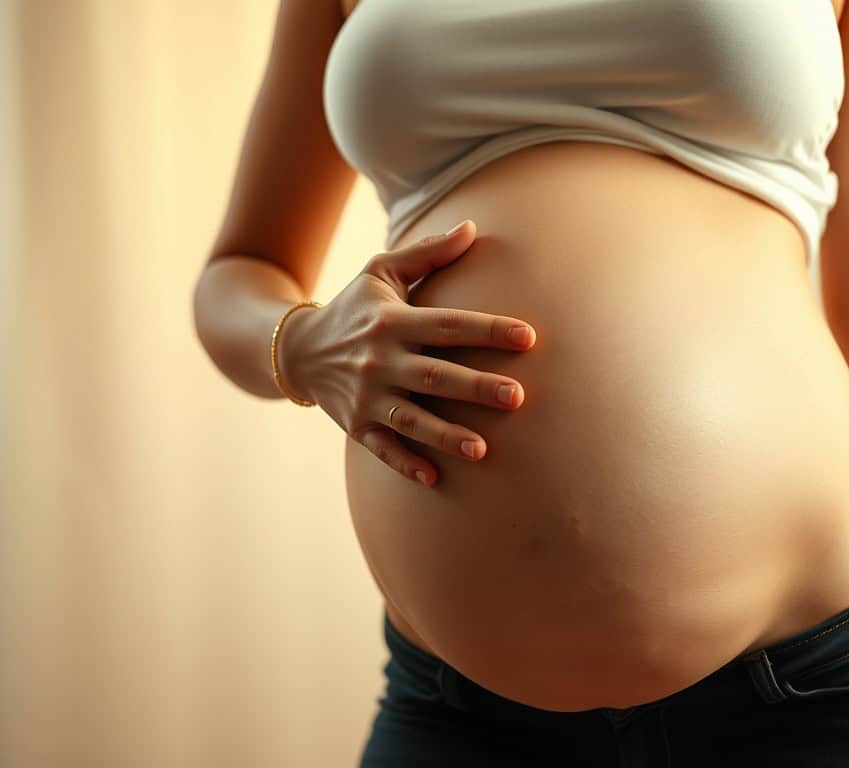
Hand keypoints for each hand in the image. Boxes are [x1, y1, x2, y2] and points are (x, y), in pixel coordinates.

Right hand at [278, 218, 536, 486]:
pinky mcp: (357, 426)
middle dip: (476, 387)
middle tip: (517, 397)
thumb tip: (472, 227)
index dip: (489, 330)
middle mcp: (380, 360)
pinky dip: (405, 463)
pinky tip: (434, 478)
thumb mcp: (381, 272)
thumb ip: (427, 253)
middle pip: (435, 376)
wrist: (296, 351)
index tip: (528, 337)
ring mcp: (367, 397)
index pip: (449, 325)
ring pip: (411, 419)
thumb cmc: (354, 307)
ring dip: (446, 435)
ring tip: (482, 449)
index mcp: (393, 321)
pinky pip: (383, 448)